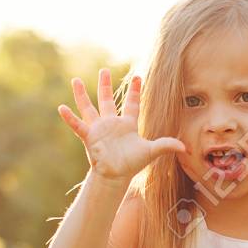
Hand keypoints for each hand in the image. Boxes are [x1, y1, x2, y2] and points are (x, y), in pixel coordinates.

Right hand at [58, 68, 186, 181]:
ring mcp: (99, 129)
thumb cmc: (131, 164)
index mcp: (127, 124)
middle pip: (107, 100)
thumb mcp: (151, 152)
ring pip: (89, 108)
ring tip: (76, 80)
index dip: (134, 91)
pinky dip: (70, 118)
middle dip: (105, 85)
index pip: (131, 104)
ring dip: (82, 95)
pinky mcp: (89, 137)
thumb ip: (166, 145)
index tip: (138, 77)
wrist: (115, 176)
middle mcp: (111, 123)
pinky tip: (61, 108)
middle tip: (105, 70)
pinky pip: (78, 125)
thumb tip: (185, 147)